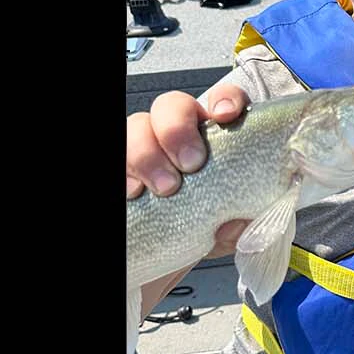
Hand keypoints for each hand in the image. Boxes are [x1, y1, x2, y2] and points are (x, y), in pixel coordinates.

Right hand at [127, 84, 253, 257]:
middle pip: (172, 105)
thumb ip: (237, 226)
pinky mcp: (124, 168)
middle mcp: (179, 134)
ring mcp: (146, 147)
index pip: (224, 101)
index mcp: (216, 138)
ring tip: (163, 188)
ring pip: (137, 125)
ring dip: (147, 153)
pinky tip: (133, 193)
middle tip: (191, 164)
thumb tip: (234, 224)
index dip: (226, 98)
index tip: (226, 115)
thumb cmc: (203, 229)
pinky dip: (124, 171)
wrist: (167, 254)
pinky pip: (116, 155)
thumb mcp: (227, 231)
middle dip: (177, 128)